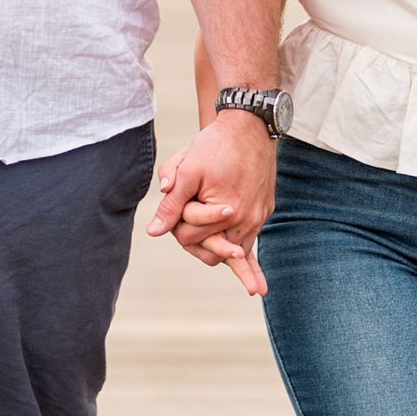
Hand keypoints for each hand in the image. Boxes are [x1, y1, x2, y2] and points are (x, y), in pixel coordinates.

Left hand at [148, 111, 277, 296]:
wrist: (249, 127)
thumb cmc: (215, 146)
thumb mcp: (188, 170)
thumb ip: (172, 203)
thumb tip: (154, 232)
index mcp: (226, 211)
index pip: (189, 238)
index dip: (176, 223)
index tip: (177, 203)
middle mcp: (245, 220)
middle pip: (211, 250)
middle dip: (196, 239)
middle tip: (187, 220)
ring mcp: (257, 218)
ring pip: (233, 252)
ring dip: (222, 251)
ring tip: (247, 286)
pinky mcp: (263, 213)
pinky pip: (253, 244)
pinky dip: (251, 265)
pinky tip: (259, 289)